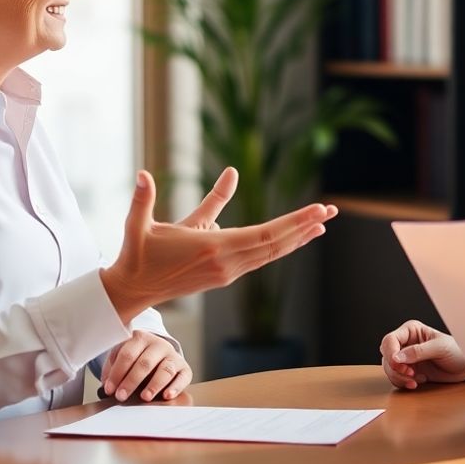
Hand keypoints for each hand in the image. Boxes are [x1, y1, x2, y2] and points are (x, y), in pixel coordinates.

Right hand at [100, 168, 337, 321]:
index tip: (316, 211)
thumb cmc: (138, 254)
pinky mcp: (225, 275)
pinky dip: (281, 247)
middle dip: (304, 226)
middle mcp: (226, 263)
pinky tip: (295, 238)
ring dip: (297, 237)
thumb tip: (143, 172)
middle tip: (330, 210)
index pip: (264, 235)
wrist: (134, 291)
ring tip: (321, 223)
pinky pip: (261, 259)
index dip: (293, 223)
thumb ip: (145, 198)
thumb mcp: (142, 224)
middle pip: (275, 245)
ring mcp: (227, 272)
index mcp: (211, 248)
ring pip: (271, 254)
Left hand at [101, 330, 191, 401]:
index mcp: (140, 338)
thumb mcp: (123, 355)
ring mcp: (173, 356)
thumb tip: (106, 384)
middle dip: (131, 381)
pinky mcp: (184, 368)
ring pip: (165, 369)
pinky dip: (176, 387)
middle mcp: (158, 345)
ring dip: (154, 385)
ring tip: (144, 397)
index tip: (109, 388)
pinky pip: (183, 377)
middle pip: (145, 363)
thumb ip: (113, 367)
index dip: (117, 373)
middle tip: (122, 396)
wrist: (160, 353)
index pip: (127, 355)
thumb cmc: (137, 357)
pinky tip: (166, 395)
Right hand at [379, 320, 464, 389]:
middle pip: (386, 355)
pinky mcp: (409, 371)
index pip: (390, 340)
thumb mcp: (439, 348)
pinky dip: (403, 382)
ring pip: (389, 368)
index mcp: (411, 330)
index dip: (391, 353)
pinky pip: (396, 378)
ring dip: (399, 377)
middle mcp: (405, 343)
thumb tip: (396, 358)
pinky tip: (418, 382)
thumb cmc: (456, 351)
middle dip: (395, 367)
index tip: (398, 364)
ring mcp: (406, 358)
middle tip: (410, 374)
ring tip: (415, 380)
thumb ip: (418, 351)